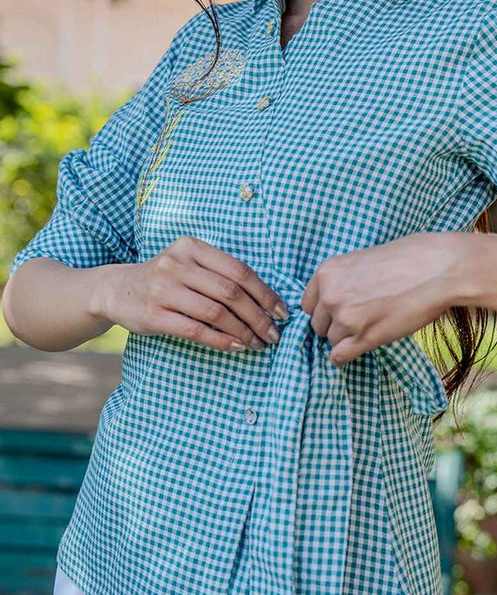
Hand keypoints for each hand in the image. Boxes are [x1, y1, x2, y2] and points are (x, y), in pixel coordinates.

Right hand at [97, 236, 288, 352]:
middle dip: (258, 316)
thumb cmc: (164, 278)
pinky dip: (220, 340)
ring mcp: (164, 289)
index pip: (239, 270)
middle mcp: (178, 264)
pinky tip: (235, 346)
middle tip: (274, 333)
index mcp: (192, 247)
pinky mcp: (154, 315)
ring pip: (216, 312)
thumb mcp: (188, 263)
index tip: (282, 312)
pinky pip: (195, 330)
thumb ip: (219, 274)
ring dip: (242, 331)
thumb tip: (265, 301)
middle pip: (231, 292)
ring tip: (257, 343)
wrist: (116, 288)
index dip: (265, 293)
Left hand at [300, 231, 472, 366]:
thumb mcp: (361, 260)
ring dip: (346, 338)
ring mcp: (346, 318)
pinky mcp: (364, 338)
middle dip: (334, 324)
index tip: (338, 309)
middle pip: (317, 324)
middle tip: (358, 318)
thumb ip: (342, 280)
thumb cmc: (405, 258)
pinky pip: (339, 357)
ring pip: (330, 341)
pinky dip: (345, 356)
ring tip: (369, 326)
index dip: (323, 309)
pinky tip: (359, 347)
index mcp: (326, 272)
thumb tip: (334, 299)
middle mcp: (330, 295)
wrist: (435, 269)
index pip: (307, 304)